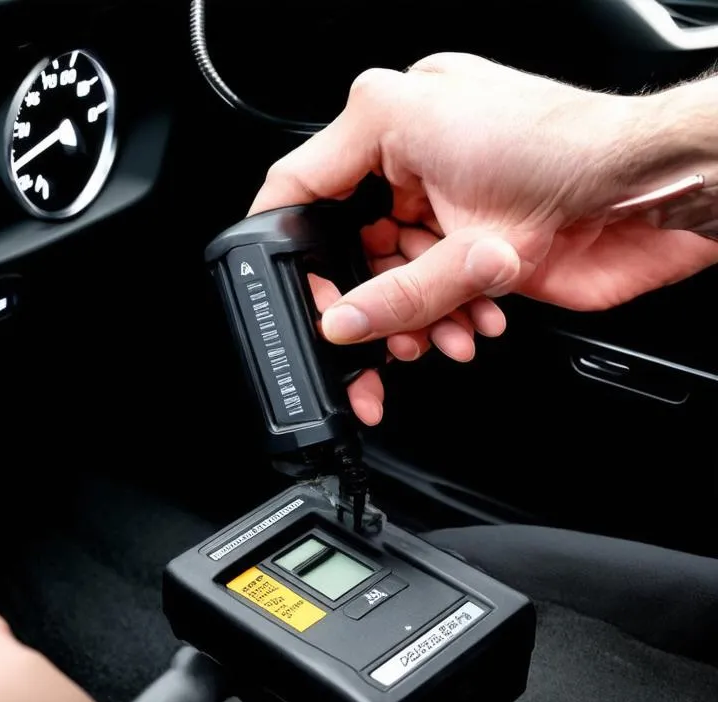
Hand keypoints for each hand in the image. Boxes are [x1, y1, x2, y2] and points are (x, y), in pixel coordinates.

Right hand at [251, 53, 717, 424]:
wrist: (658, 184)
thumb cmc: (578, 163)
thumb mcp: (468, 246)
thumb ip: (396, 296)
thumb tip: (342, 324)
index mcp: (392, 117)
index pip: (302, 183)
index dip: (288, 246)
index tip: (288, 293)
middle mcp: (412, 143)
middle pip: (351, 235)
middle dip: (365, 297)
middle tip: (369, 338)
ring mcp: (443, 179)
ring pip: (392, 260)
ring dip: (411, 311)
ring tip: (433, 338)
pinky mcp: (471, 213)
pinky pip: (430, 268)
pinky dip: (443, 304)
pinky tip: (467, 323)